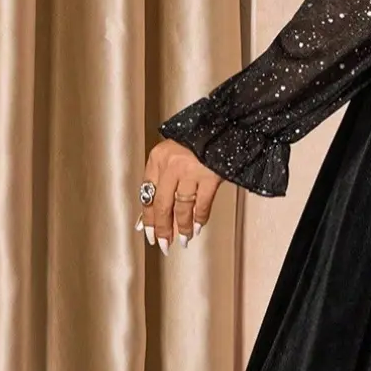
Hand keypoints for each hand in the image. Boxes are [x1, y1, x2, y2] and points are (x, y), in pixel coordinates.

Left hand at [135, 139, 222, 253]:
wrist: (224, 126)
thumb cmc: (198, 139)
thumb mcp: (172, 153)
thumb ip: (162, 178)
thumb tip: (151, 212)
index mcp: (158, 158)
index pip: (146, 193)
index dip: (147, 217)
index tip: (147, 232)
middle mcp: (171, 165)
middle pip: (161, 204)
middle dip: (162, 228)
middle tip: (162, 243)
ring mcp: (191, 171)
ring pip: (181, 207)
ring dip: (182, 227)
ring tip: (184, 239)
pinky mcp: (210, 176)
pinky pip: (202, 204)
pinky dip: (200, 217)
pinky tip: (198, 226)